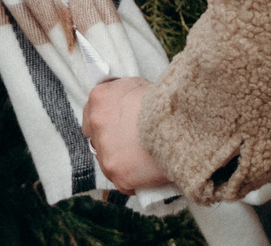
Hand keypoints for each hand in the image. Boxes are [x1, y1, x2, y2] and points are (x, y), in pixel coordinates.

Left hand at [82, 77, 165, 192]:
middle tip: (133, 145)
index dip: (105, 125)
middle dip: (113, 144)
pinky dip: (134, 181)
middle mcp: (96, 124)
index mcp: (99, 98)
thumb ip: (122, 96)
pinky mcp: (118, 174)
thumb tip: (123, 106)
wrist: (180, 121)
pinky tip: (148, 174)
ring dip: (122, 164)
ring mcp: (106, 152)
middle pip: (98, 142)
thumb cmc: (164, 100)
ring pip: (108, 164)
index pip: (91, 117)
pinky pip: (123, 183)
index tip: (117, 129)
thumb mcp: (138, 85)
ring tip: (144, 160)